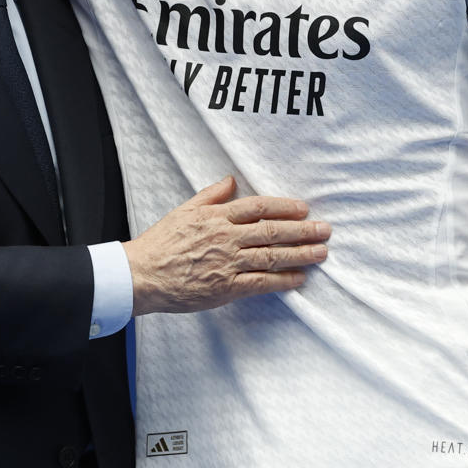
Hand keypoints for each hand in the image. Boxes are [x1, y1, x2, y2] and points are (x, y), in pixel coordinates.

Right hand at [124, 177, 330, 313]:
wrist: (142, 275)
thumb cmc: (161, 243)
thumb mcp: (184, 210)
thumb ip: (211, 195)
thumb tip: (231, 180)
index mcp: (217, 217)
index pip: (258, 207)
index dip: (284, 207)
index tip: (304, 208)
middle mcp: (226, 238)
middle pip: (272, 231)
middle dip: (302, 230)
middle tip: (325, 230)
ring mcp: (228, 263)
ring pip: (271, 256)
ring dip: (300, 254)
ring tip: (321, 252)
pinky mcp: (226, 287)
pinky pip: (261, 283)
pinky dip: (282, 280)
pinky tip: (299, 278)